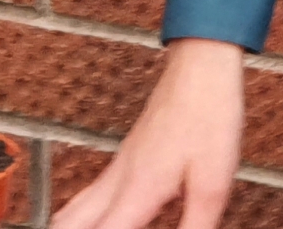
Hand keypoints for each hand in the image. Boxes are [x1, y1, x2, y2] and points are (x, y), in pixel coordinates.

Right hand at [54, 39, 244, 228]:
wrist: (201, 69)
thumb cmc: (208, 118)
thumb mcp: (213, 186)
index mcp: (137, 191)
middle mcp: (119, 180)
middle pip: (69, 224)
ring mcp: (118, 167)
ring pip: (73, 209)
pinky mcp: (125, 158)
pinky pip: (89, 194)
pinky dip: (78, 216)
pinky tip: (91, 221)